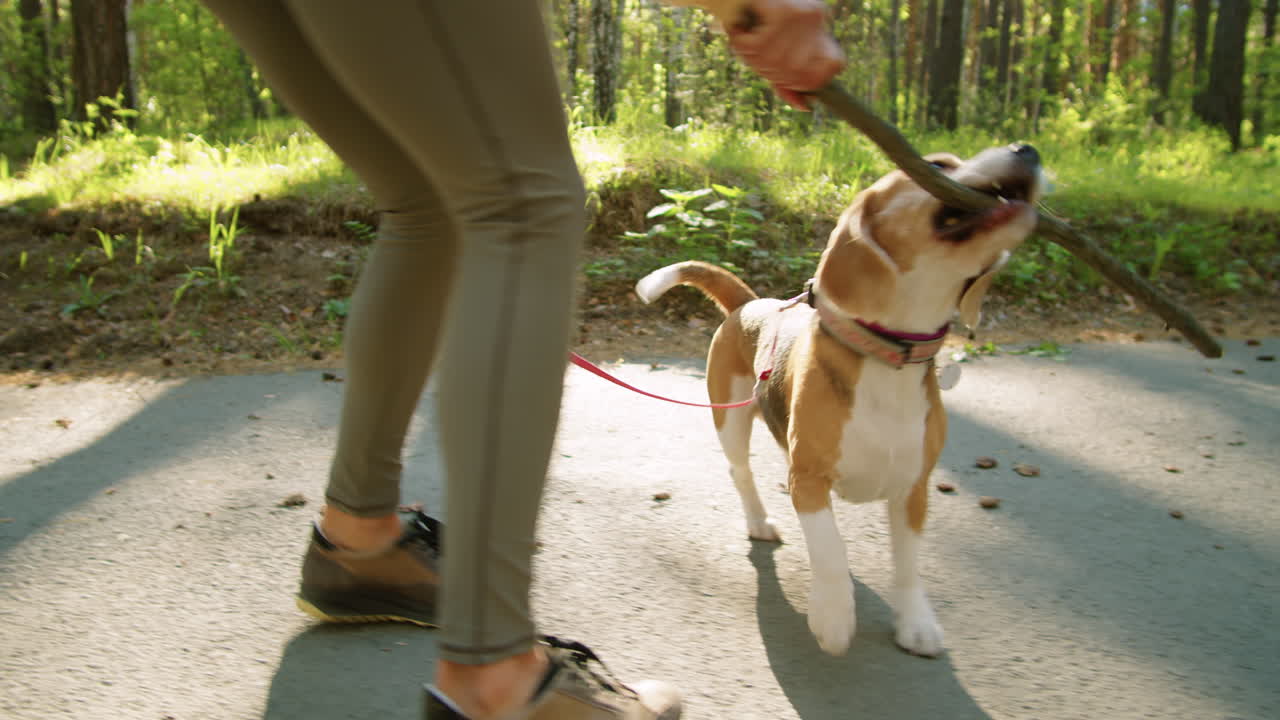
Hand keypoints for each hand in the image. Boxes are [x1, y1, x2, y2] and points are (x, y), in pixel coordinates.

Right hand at [726, 0, 844, 109]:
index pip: (834, 65)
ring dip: (753, 59)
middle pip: (798, 72)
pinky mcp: (783, 10)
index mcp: (819, 24)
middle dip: (771, 73)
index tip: (787, 78)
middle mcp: (816, 16)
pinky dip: (742, 45)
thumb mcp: (775, 51)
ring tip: (744, 42)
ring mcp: (802, 13)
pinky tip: (737, 31)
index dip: (809, 81)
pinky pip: (760, 46)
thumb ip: (789, 81)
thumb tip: (804, 106)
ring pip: (777, 61)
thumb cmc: (752, 19)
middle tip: (754, 58)